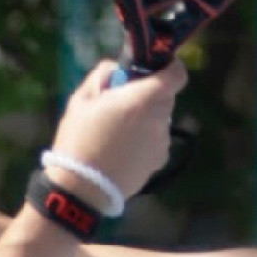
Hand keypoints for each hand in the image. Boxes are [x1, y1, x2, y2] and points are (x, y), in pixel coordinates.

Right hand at [51, 58, 187, 202]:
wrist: (83, 189)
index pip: (176, 74)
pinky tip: (122, 152)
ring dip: (146, 120)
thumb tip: (116, 70)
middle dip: (147, 96)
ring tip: (117, 134)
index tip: (153, 69)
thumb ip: (102, 76)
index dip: (169, 67)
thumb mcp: (81, 100)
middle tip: (121, 105)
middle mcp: (160, 119)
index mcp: (144, 98)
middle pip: (164, 97)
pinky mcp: (159, 163)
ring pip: (159, 121)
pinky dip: (145, 141)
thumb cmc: (79, 140)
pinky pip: (156, 142)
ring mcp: (162, 143)